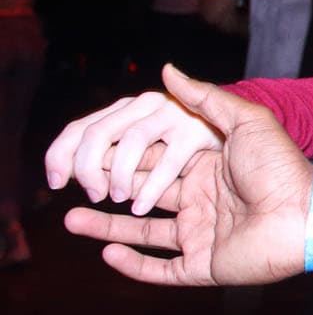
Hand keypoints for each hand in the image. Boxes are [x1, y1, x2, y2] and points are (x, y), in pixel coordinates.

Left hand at [45, 75, 223, 214]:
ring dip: (119, 173)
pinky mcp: (201, 134)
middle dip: (85, 165)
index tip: (54, 183)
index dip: (60, 153)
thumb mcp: (158, 159)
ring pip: (132, 140)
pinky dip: (151, 185)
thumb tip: (68, 172)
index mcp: (134, 112)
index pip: (81, 127)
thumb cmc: (208, 168)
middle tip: (93, 194)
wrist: (257, 169)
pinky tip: (140, 206)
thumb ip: (118, 159)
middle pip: (98, 131)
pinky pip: (168, 160)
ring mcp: (179, 117)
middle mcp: (152, 108)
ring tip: (119, 199)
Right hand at [63, 64, 312, 286]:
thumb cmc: (282, 166)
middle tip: (68, 184)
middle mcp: (200, 201)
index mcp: (206, 169)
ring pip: (142, 233)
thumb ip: (204, 98)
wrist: (307, 213)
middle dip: (104, 190)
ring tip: (70, 220)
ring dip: (106, 227)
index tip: (86, 151)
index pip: (152, 162)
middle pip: (140, 195)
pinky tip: (106, 253)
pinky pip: (161, 270)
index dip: (119, 158)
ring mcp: (201, 235)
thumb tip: (168, 69)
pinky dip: (133, 265)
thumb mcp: (246, 121)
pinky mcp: (205, 265)